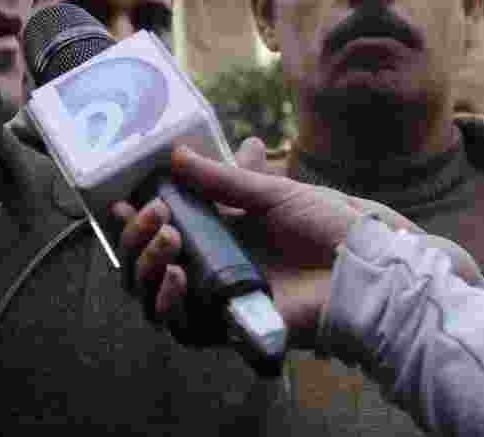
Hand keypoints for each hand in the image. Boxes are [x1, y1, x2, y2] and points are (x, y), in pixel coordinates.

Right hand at [114, 138, 420, 347]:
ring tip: (169, 238)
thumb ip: (222, 179)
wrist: (363, 269)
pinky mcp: (225, 328)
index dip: (133, 220)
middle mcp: (208, 265)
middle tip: (153, 213)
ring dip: (146, 266)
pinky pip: (178, 327)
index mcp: (217, 232)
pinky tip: (180, 276)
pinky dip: (168, 302)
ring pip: (151, 296)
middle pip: (145, 264)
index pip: (159, 230)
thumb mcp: (271, 192)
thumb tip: (174, 154)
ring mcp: (214, 298)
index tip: (120, 200)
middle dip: (135, 238)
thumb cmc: (326, 228)